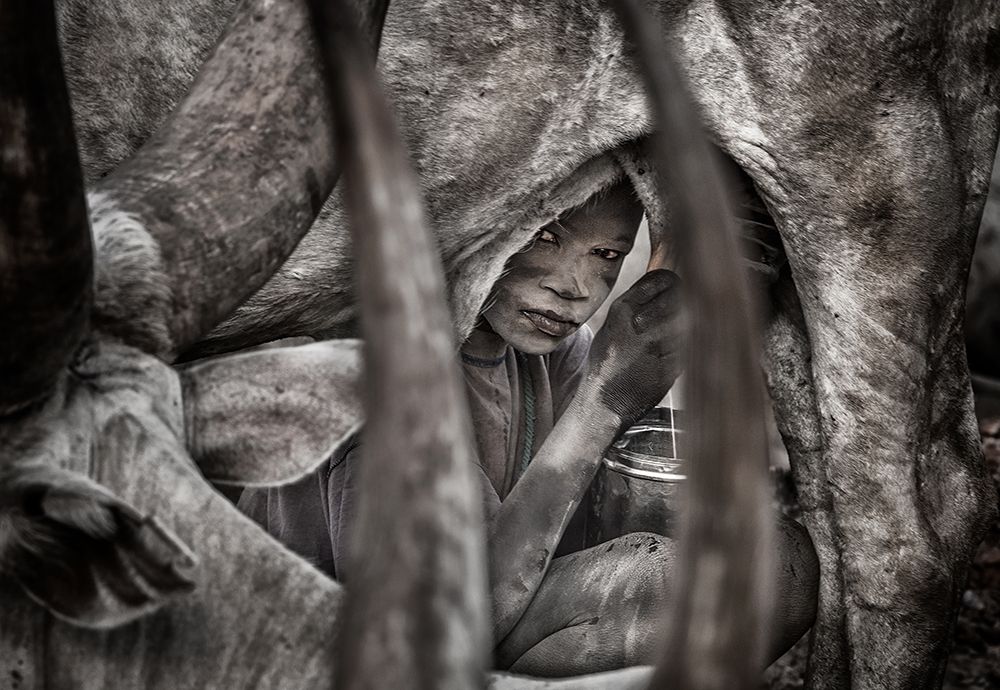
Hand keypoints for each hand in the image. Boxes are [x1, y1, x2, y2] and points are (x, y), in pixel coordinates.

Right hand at [582, 269, 684, 429]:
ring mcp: (657, 346)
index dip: (673, 283)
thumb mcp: (612, 325)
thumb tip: (661, 272)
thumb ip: (636, 302)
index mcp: (622, 309)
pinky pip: (690, 347)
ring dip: (686, 326)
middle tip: (679, 314)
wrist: (603, 404)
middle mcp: (640, 324)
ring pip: (689, 321)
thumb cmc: (606, 364)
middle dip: (683, 303)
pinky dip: (688, 348)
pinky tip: (673, 356)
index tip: (674, 291)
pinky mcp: (671, 366)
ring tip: (674, 337)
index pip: (662, 278)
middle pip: (680, 296)